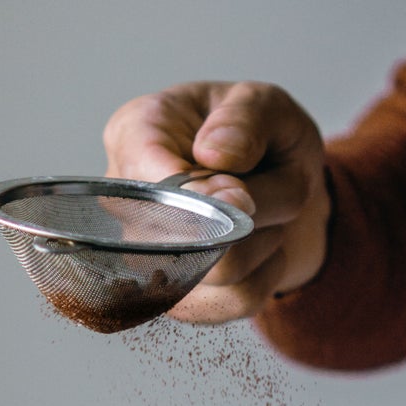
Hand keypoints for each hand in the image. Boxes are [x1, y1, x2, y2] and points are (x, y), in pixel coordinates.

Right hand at [102, 81, 330, 323]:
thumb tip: (215, 156)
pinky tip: (266, 247)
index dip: (205, 198)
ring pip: (221, 271)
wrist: (277, 182)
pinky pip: (235, 301)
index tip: (243, 191)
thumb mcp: (264, 103)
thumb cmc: (256, 133)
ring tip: (266, 214)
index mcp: (135, 135)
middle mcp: (128, 202)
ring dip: (267, 240)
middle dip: (250, 215)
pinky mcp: (179, 299)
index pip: (152, 186)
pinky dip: (270, 273)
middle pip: (188, 235)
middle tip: (262, 193)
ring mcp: (147, 258)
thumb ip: (244, 120)